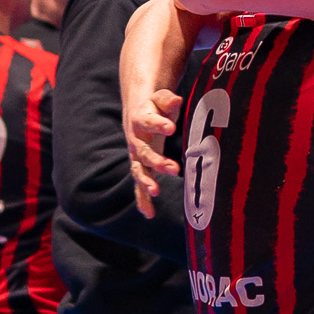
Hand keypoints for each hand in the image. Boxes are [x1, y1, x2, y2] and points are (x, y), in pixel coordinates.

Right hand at [126, 88, 182, 218]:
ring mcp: (136, 157)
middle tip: (174, 168)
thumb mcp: (160, 99)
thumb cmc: (154, 106)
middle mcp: (136, 141)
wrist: (137, 114)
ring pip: (139, 171)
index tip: (171, 127)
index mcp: (140, 120)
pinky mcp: (141, 169)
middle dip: (158, 161)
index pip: (148, 121)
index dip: (159, 124)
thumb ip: (167, 100)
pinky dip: (142, 200)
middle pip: (144, 152)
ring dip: (146, 182)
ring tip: (156, 191)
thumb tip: (177, 100)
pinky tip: (149, 214)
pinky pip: (139, 186)